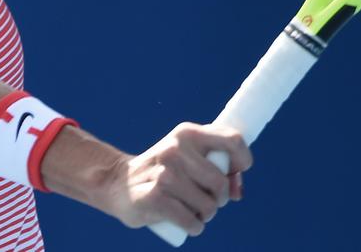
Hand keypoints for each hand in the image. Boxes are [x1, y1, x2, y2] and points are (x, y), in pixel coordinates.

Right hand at [100, 122, 251, 237]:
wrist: (117, 182)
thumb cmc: (162, 172)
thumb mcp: (186, 158)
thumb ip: (215, 167)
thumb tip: (237, 190)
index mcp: (187, 134)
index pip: (232, 140)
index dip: (243, 160)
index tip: (236, 172)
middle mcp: (175, 150)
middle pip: (221, 182)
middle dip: (220, 198)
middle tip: (208, 200)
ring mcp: (164, 174)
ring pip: (209, 206)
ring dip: (206, 215)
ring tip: (192, 210)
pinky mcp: (154, 198)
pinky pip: (192, 221)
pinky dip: (195, 227)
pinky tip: (187, 222)